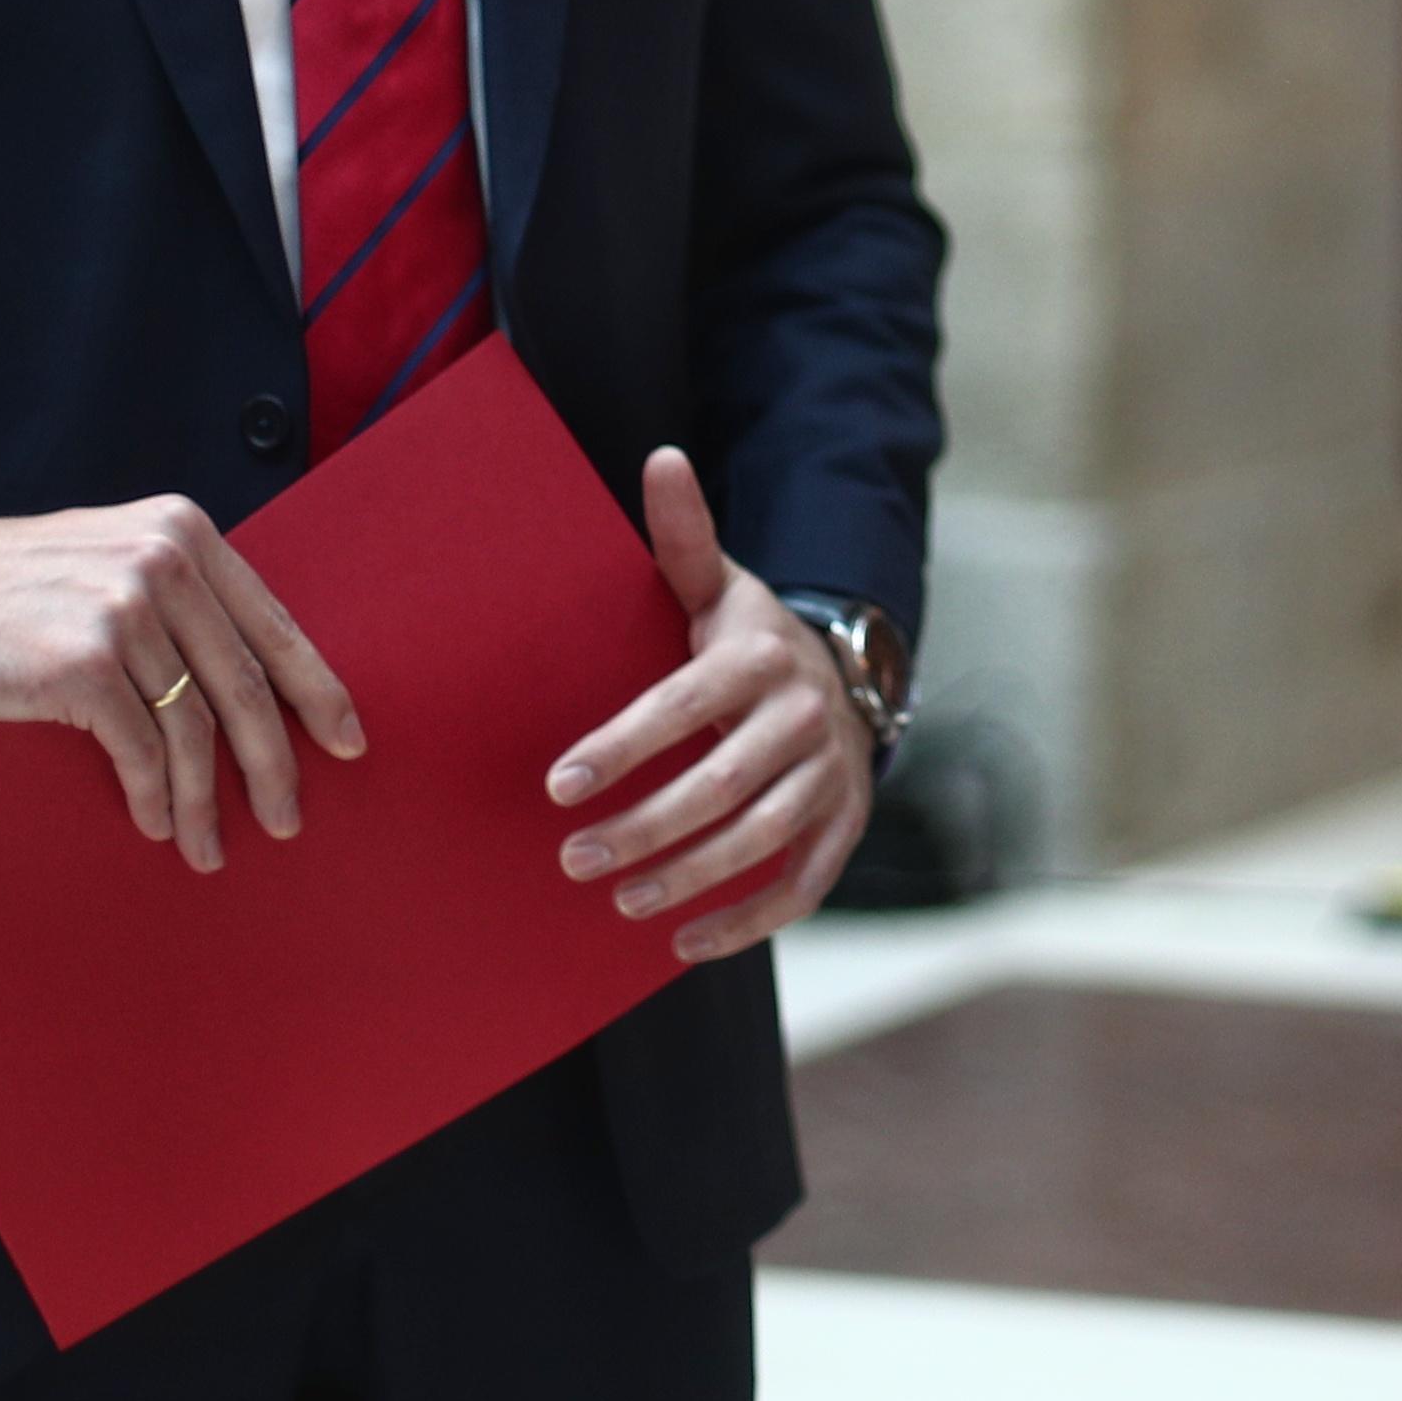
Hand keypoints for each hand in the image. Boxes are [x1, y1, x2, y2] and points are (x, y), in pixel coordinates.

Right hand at [0, 502, 363, 873]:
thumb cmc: (13, 590)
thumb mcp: (110, 561)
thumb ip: (179, 595)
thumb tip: (251, 676)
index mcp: (183, 532)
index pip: (271, 624)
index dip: (316, 691)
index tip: (348, 742)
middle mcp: (162, 562)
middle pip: (245, 685)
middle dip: (274, 764)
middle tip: (288, 819)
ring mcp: (123, 611)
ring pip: (195, 728)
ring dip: (207, 800)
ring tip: (210, 845)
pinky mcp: (82, 664)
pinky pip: (142, 750)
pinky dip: (156, 796)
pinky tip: (157, 822)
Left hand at [545, 450, 872, 961]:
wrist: (845, 678)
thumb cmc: (750, 639)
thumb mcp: (719, 584)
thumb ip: (681, 536)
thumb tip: (659, 457)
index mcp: (758, 657)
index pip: (681, 706)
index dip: (622, 747)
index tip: (557, 785)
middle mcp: (802, 716)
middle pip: (721, 785)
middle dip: (646, 827)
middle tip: (572, 858)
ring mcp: (830, 775)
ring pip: (761, 838)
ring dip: (690, 877)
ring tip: (620, 900)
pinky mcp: (844, 824)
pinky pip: (803, 884)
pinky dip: (750, 919)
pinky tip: (687, 943)